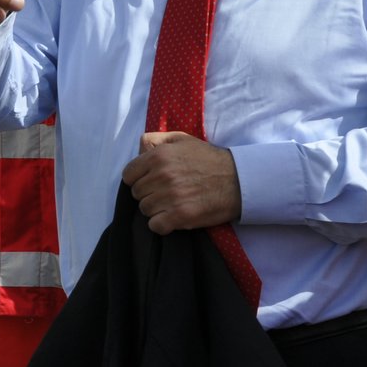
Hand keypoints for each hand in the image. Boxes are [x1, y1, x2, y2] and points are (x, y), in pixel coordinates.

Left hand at [121, 132, 240, 234]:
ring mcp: (170, 197)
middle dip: (149, 193)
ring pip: (145, 210)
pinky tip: (174, 217)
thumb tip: (138, 150)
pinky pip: (155, 226)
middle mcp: (162, 176)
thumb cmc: (209, 159)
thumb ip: (156, 140)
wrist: (238, 180)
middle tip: (166, 192)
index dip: (138, 179)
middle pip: (137, 193)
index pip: (128, 174)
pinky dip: (162, 224)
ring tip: (172, 203)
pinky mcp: (180, 216)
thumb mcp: (182, 140)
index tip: (150, 181)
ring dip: (156, 209)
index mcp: (159, 156)